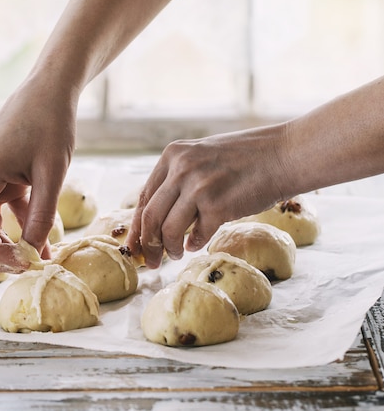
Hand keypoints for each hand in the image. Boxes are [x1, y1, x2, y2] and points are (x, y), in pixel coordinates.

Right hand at [0, 75, 75, 271]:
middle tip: (24, 265)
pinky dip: (15, 224)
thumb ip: (42, 215)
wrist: (50, 90)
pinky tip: (41, 241)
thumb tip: (34, 253)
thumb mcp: (53, 172)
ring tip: (33, 258)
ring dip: (4, 242)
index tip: (24, 262)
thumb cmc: (51, 123)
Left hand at [126, 125, 288, 267]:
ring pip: (167, 230)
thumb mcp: (202, 156)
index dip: (137, 225)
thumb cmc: (246, 158)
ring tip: (175, 254)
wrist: (283, 154)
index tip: (134, 245)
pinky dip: (193, 244)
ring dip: (169, 249)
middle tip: (150, 262)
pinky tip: (196, 244)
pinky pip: (196, 236)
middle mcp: (181, 168)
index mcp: (173, 154)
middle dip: (147, 244)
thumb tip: (158, 216)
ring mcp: (198, 187)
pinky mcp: (217, 206)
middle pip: (149, 216)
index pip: (143, 197)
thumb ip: (179, 178)